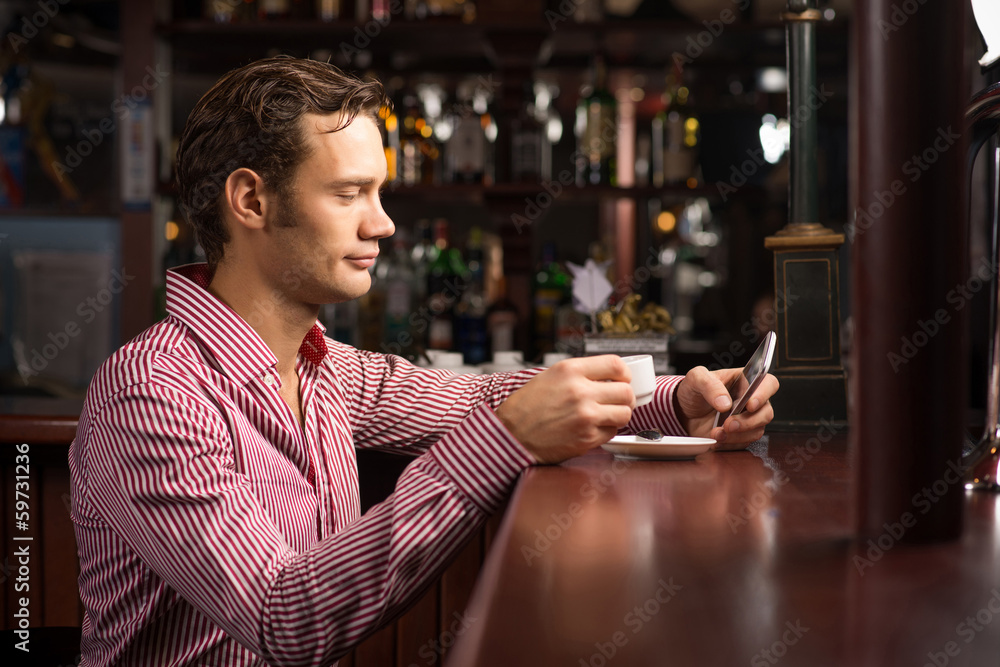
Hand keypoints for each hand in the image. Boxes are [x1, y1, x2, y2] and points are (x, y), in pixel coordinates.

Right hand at [496, 355, 634, 463]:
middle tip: (618, 400)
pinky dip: (606, 430)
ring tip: (606, 415)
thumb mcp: (550, 376)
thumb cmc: (526, 407)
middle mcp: (580, 391)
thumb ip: (580, 374)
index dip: (624, 373)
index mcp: (570, 370)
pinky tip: (592, 427)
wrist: (511, 435)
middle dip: (624, 397)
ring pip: (625, 413)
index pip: (616, 365)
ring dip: (619, 415)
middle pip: (625, 391)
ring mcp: (585, 416)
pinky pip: (612, 432)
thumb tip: (609, 376)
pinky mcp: (587, 438)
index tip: (623, 379)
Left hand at [674, 366, 778, 449]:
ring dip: (737, 435)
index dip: (764, 394)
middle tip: (728, 424)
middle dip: (748, 421)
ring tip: (716, 433)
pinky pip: (743, 443)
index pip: (768, 383)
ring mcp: (747, 419)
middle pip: (766, 412)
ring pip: (757, 430)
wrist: (683, 411)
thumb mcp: (696, 378)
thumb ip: (709, 385)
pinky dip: (729, 444)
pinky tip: (715, 439)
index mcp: (745, 381)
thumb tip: (725, 403)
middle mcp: (750, 400)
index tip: (750, 404)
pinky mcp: (740, 435)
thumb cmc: (694, 390)